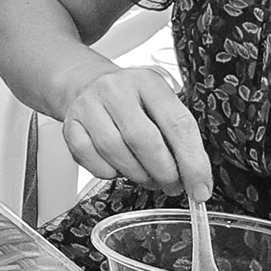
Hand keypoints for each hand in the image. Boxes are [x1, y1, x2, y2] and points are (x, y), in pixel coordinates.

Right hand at [59, 66, 212, 199]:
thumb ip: (178, 134)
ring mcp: (89, 106)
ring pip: (115, 152)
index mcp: (148, 82)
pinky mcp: (70, 124)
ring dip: (137, 175)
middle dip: (164, 172)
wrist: (86, 83)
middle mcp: (116, 90)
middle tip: (172, 184)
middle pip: (144, 141)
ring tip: (147, 177)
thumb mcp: (160, 101)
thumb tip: (195, 178)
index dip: (192, 162)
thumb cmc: (131, 98)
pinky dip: (108, 172)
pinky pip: (90, 159)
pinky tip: (118, 167)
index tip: (200, 188)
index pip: (177, 124)